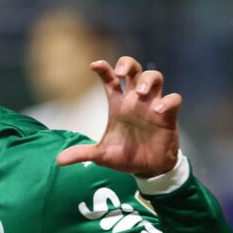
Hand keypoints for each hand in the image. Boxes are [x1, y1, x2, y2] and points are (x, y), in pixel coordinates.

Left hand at [56, 57, 180, 177]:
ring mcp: (153, 106)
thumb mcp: (101, 156)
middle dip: (128, 64)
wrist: (148, 169)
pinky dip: (168, 101)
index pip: (110, 80)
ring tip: (141, 92)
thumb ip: (82, 154)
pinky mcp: (168, 116)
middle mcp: (135, 100)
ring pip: (155, 77)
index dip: (103, 69)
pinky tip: (157, 110)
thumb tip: (58, 161)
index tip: (94, 65)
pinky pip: (174, 99)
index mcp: (118, 104)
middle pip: (134, 69)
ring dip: (148, 80)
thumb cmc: (126, 157)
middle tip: (121, 72)